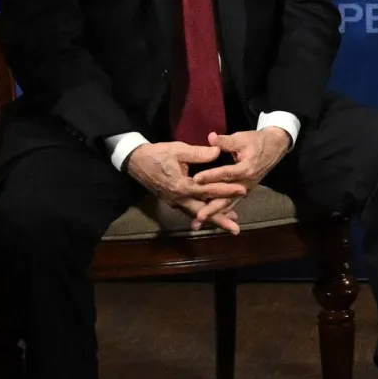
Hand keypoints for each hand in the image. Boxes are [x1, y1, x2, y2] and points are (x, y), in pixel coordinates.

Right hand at [124, 142, 247, 233]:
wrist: (135, 161)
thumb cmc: (157, 154)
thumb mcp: (178, 150)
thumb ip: (199, 153)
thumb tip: (218, 151)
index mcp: (181, 186)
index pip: (209, 190)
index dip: (226, 189)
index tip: (242, 190)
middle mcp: (178, 198)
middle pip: (203, 211)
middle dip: (220, 220)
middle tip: (236, 228)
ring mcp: (174, 202)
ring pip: (197, 213)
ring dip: (213, 220)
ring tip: (230, 224)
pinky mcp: (172, 201)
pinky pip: (190, 210)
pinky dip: (202, 214)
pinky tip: (212, 215)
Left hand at [188, 127, 290, 227]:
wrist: (274, 148)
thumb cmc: (257, 142)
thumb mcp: (242, 138)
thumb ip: (225, 141)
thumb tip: (210, 137)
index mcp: (246, 168)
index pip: (226, 174)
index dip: (211, 176)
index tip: (195, 180)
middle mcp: (246, 183)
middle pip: (227, 197)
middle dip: (212, 208)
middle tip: (198, 216)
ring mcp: (246, 189)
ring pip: (228, 204)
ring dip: (214, 214)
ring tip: (199, 222)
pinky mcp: (244, 191)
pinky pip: (232, 203)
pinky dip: (221, 212)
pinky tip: (210, 219)